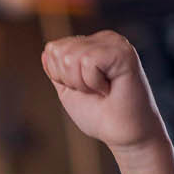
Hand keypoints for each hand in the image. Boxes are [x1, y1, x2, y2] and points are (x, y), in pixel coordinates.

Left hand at [41, 31, 166, 160]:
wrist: (125, 134)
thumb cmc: (100, 114)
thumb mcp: (68, 90)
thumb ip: (57, 70)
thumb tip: (48, 49)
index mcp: (91, 44)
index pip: (52, 50)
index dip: (60, 77)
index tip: (84, 89)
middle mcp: (104, 39)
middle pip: (59, 51)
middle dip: (69, 79)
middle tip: (94, 91)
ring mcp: (115, 43)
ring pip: (71, 56)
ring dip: (82, 83)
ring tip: (102, 90)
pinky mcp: (123, 52)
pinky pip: (88, 61)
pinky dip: (93, 82)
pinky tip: (109, 88)